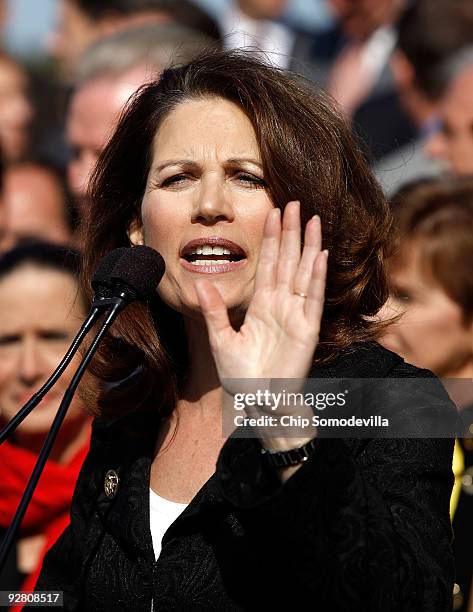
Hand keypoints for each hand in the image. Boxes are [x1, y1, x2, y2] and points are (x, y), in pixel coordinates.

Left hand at [194, 201, 326, 383]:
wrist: (258, 401)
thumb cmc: (241, 376)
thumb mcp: (221, 340)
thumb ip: (214, 311)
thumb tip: (199, 283)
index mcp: (261, 305)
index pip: (268, 264)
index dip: (271, 239)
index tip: (272, 213)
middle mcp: (280, 305)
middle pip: (287, 261)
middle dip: (291, 233)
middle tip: (295, 204)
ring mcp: (295, 314)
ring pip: (303, 273)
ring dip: (308, 246)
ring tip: (313, 220)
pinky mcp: (307, 329)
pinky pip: (312, 298)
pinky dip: (317, 277)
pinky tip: (319, 255)